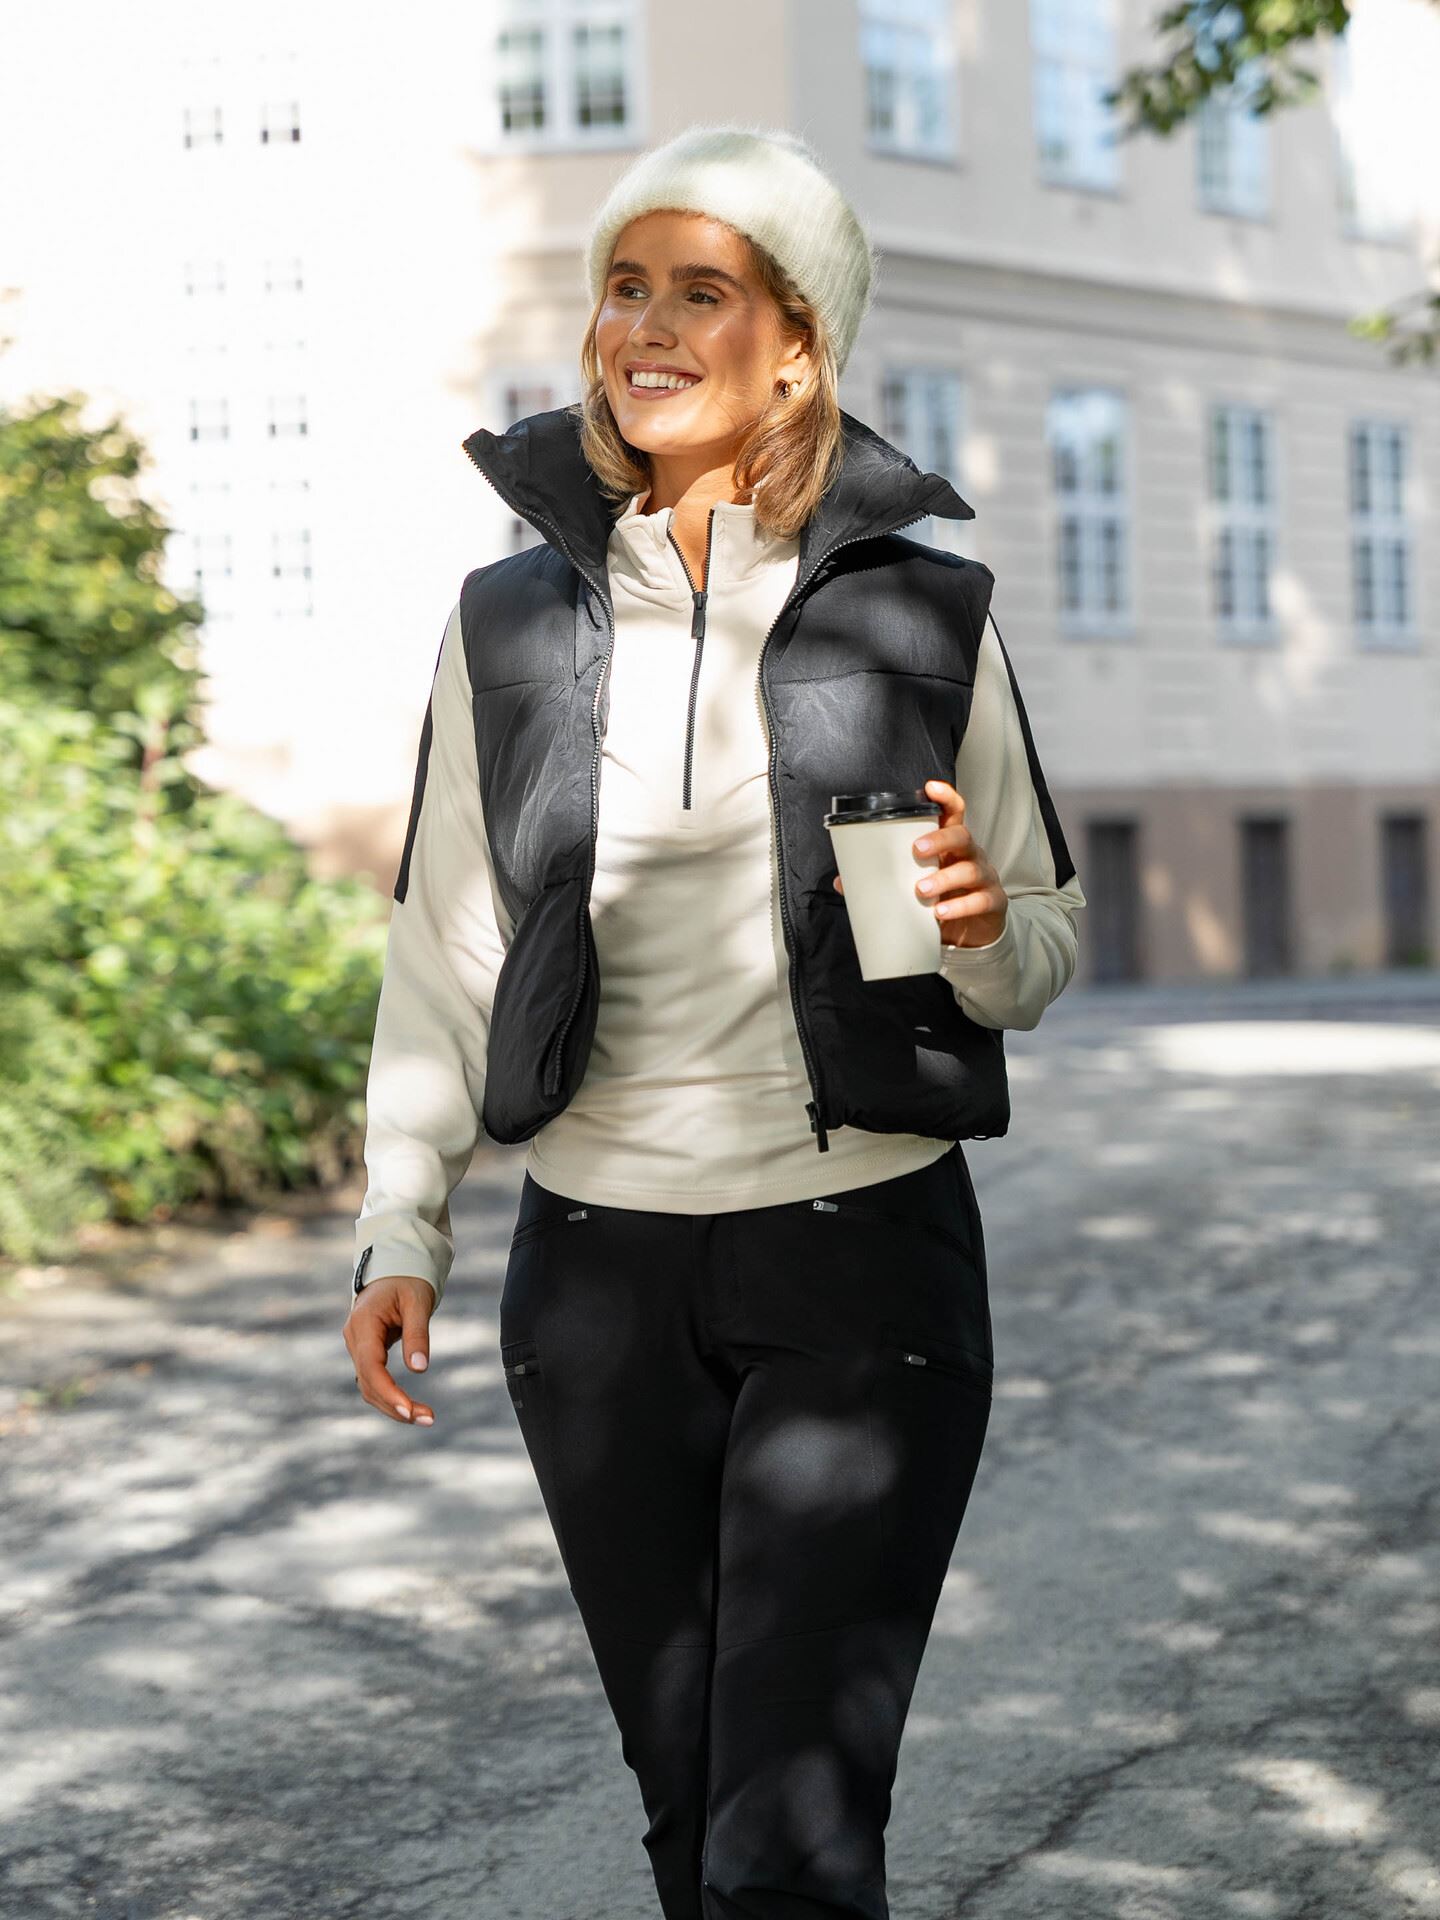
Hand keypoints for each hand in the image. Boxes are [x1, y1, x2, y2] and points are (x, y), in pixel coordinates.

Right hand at [343, 1274, 436, 1424]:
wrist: (394, 1270)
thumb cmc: (407, 1282)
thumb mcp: (417, 1302)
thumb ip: (417, 1334)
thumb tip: (420, 1369)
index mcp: (364, 1324)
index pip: (371, 1367)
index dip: (388, 1392)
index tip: (409, 1411)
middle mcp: (354, 1338)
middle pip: (368, 1383)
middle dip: (395, 1406)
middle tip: (428, 1419)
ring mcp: (357, 1347)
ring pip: (369, 1387)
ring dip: (393, 1406)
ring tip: (425, 1417)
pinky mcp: (366, 1353)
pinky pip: (374, 1381)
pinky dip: (390, 1396)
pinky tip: (411, 1407)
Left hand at [832, 777, 1008, 949]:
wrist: (969, 934)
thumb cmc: (941, 899)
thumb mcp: (914, 887)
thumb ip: (884, 881)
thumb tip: (842, 882)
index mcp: (949, 846)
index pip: (953, 813)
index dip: (945, 797)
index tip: (930, 787)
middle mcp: (970, 855)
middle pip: (962, 836)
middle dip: (939, 839)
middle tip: (916, 850)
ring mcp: (984, 878)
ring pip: (970, 869)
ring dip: (944, 878)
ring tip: (921, 890)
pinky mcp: (992, 902)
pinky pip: (981, 900)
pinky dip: (961, 906)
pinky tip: (941, 913)